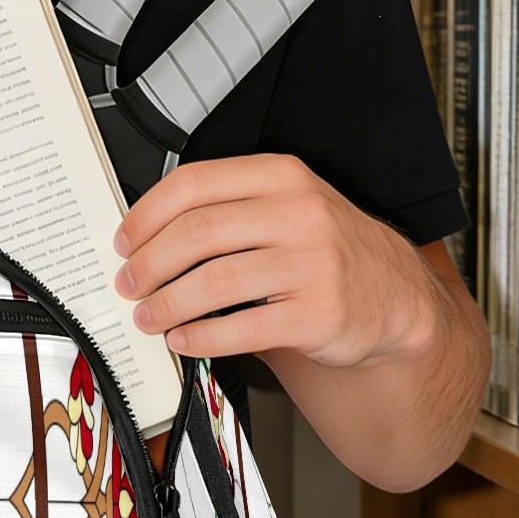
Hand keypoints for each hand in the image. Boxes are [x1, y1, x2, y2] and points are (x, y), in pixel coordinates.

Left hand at [112, 153, 436, 368]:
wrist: (394, 297)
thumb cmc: (326, 252)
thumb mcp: (286, 209)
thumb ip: (227, 211)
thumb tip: (145, 239)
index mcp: (281, 176)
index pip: (194, 184)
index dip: (146, 215)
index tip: (124, 241)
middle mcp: (299, 213)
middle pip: (197, 232)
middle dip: (149, 264)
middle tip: (129, 284)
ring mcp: (312, 263)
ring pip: (214, 281)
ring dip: (167, 304)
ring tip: (149, 316)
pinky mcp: (318, 313)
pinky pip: (242, 328)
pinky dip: (201, 338)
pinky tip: (184, 341)